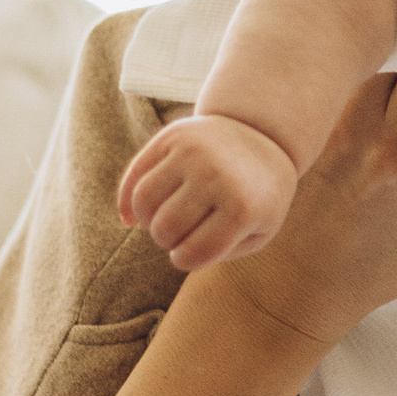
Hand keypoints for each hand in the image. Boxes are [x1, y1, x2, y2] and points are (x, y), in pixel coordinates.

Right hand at [118, 114, 299, 270]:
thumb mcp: (254, 232)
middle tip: (183, 232)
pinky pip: (135, 175)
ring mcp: (193, 152)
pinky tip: (134, 214)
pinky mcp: (173, 136)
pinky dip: (130, 200)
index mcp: (242, 208)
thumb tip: (150, 237)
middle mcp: (215, 176)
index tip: (193, 252)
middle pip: (163, 229)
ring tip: (166, 219)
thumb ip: (210, 249)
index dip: (184, 260)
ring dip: (148, 220)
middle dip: (167, 240)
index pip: (191, 254)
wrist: (266, 137)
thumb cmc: (258, 197)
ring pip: (142, 202)